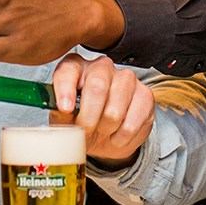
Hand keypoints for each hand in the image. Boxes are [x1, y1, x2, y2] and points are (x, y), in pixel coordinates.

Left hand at [49, 53, 153, 168]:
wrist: (105, 137)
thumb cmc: (82, 122)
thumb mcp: (64, 121)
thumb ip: (60, 114)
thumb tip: (62, 111)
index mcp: (76, 68)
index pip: (69, 70)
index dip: (65, 90)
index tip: (65, 110)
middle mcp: (102, 67)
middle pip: (97, 87)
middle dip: (88, 118)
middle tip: (85, 131)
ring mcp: (126, 78)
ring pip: (115, 109)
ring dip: (106, 129)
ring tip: (102, 132)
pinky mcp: (145, 95)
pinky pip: (132, 121)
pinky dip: (121, 136)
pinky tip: (116, 135)